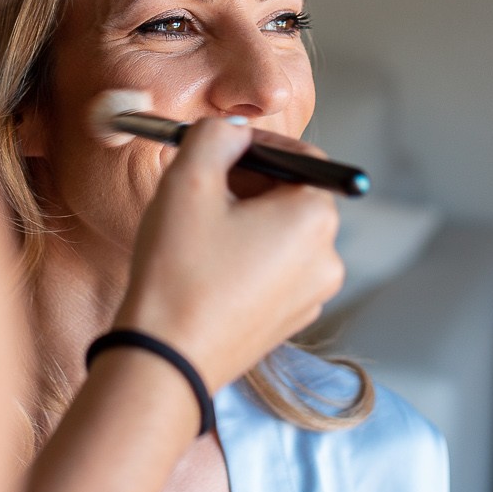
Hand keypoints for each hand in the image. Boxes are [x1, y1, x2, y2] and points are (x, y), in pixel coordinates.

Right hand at [114, 118, 343, 390]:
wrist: (164, 360)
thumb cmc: (178, 271)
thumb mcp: (189, 180)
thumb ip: (216, 135)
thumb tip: (233, 131)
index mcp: (316, 218)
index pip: (304, 157)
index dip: (259, 145)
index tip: (220, 148)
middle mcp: (328, 258)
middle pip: (294, 195)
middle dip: (251, 183)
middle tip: (202, 189)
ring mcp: (311, 295)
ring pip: (282, 234)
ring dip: (245, 220)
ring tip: (198, 233)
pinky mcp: (289, 322)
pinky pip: (274, 271)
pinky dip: (246, 258)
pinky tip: (206, 267)